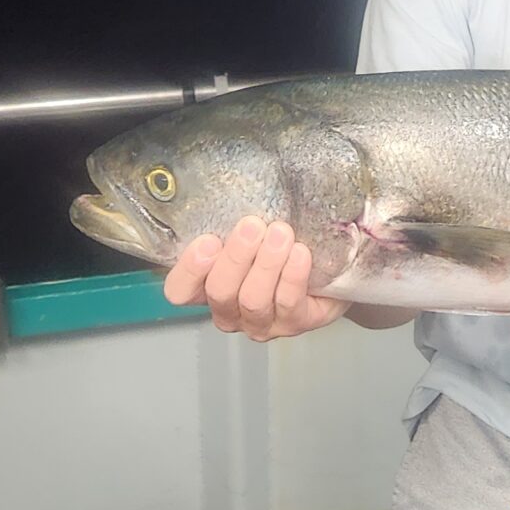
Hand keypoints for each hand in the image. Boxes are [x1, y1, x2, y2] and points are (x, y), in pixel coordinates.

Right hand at [162, 219, 349, 340]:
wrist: (328, 267)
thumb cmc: (281, 243)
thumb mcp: (252, 229)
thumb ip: (233, 220)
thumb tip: (230, 186)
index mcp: (208, 286)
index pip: (180, 290)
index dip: (189, 269)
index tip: (208, 240)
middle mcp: (230, 310)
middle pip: (220, 292)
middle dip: (235, 257)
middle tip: (253, 226)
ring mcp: (260, 322)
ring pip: (253, 300)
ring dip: (266, 264)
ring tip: (280, 234)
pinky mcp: (294, 323)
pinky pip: (288, 303)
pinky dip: (292, 276)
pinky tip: (299, 254)